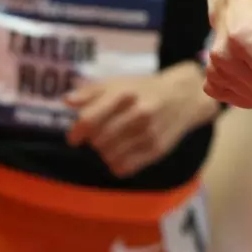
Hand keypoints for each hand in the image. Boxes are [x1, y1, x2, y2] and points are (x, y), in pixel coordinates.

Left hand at [65, 66, 217, 177]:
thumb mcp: (118, 83)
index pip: (89, 119)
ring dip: (105, 152)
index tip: (74, 138)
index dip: (76, 132)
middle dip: (94, 141)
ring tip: (112, 143)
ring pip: (109, 156)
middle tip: (100, 135)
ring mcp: (149, 133)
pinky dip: (117, 163)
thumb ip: (90, 92)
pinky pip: (124, 168)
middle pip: (98, 141)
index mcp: (124, 94)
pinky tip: (122, 153)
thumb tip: (67, 102)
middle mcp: (137, 113)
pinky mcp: (157, 150)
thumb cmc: (144, 90)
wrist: (184, 96)